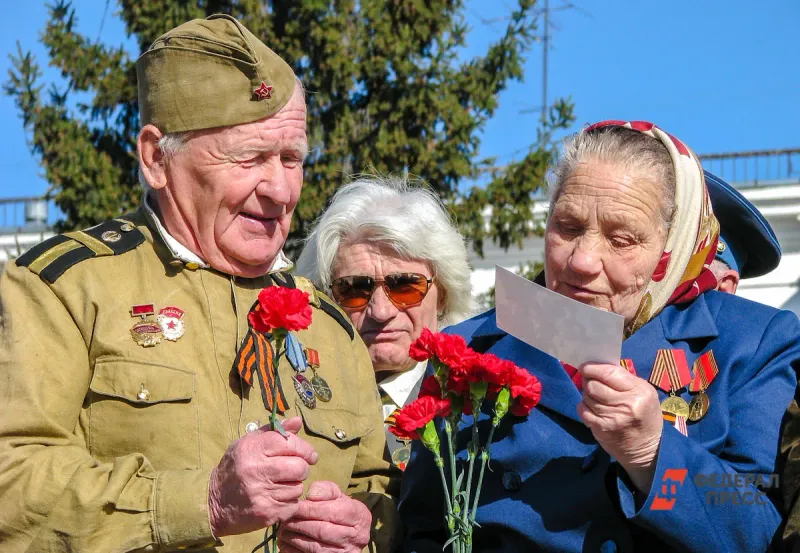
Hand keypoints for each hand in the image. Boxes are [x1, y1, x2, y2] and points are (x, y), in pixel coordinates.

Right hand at [208, 417, 317, 536]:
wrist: (214, 502)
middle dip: (302, 468)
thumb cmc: (235, 468)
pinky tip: (277, 497)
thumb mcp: (248, 443)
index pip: (290, 443)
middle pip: (299, 467)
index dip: (305, 449)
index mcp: (252, 448)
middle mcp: (256, 470)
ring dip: (294, 485)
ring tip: (281, 484)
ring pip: (298, 487)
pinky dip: (289, 502)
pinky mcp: (266, 513)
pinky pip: (293, 505)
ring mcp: (261, 493)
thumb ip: (274, 431)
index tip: (309, 455)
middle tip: (296, 470)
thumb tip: (298, 421)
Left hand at [277, 481, 371, 552]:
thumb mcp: (337, 495)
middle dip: (300, 524)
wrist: (348, 533)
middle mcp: (357, 538)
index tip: (295, 505)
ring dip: (295, 538)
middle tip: (286, 518)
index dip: (311, 509)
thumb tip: (311, 496)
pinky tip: (287, 542)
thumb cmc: (340, 509)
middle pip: (323, 531)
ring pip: (315, 548)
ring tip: (284, 529)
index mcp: (360, 517)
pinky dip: (294, 550)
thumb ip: (326, 490)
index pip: (333, 512)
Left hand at [576, 362, 662, 492]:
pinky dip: (584, 406)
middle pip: (594, 385)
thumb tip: (598, 367)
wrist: (648, 448)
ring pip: (587, 397)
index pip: (609, 373)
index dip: (593, 368)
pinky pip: (583, 410)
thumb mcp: (644, 393)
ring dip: (587, 394)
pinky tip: (592, 407)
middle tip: (590, 381)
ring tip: (595, 396)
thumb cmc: (646, 415)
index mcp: (639, 392)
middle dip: (588, 380)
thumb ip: (624, 379)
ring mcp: (612, 418)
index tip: (585, 366)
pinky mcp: (601, 429)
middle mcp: (626, 405)